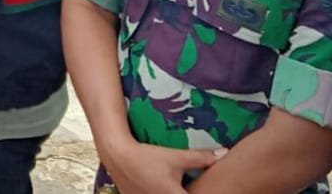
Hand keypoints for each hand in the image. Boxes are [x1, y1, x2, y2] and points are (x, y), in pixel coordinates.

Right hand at [102, 137, 225, 193]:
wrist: (118, 156)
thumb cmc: (148, 157)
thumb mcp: (175, 156)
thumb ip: (201, 158)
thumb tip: (225, 153)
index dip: (203, 193)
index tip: (208, 189)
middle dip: (189, 191)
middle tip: (184, 184)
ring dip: (171, 192)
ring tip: (171, 185)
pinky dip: (157, 193)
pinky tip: (157, 188)